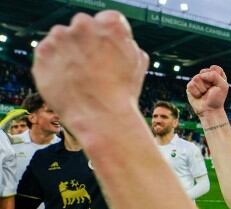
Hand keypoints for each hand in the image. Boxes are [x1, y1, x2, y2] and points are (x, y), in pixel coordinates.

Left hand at [31, 11, 148, 136]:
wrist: (102, 117)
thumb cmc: (123, 92)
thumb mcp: (138, 61)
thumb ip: (126, 43)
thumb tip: (119, 40)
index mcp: (111, 23)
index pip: (107, 20)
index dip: (108, 37)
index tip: (108, 52)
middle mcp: (84, 25)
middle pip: (82, 25)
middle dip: (85, 40)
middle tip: (91, 64)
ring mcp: (60, 38)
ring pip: (61, 37)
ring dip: (67, 50)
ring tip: (78, 75)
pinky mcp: (42, 53)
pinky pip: (47, 53)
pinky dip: (53, 63)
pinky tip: (66, 79)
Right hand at [187, 65, 228, 116]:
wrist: (210, 110)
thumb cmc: (217, 98)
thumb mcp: (223, 86)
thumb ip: (214, 75)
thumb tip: (201, 75)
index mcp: (215, 75)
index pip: (214, 68)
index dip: (216, 76)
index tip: (217, 85)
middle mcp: (205, 76)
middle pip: (204, 71)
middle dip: (208, 83)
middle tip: (211, 90)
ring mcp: (197, 81)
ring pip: (197, 78)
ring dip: (202, 88)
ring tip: (204, 93)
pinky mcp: (190, 86)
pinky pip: (191, 85)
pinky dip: (197, 92)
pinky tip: (199, 96)